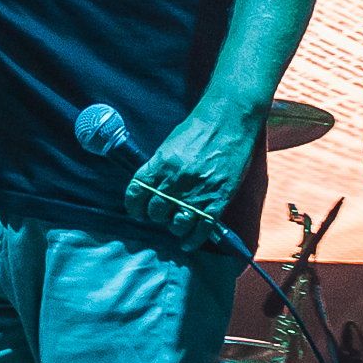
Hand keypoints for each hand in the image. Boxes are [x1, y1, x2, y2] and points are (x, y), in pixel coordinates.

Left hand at [123, 104, 260, 250]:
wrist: (229, 119)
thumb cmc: (200, 128)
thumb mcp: (170, 144)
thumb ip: (159, 166)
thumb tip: (151, 187)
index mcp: (160, 164)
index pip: (135, 193)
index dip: (134, 207)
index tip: (137, 212)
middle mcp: (175, 180)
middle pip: (156, 212)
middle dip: (157, 215)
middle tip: (163, 213)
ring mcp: (196, 192)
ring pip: (176, 224)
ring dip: (174, 227)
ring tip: (176, 224)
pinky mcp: (217, 200)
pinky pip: (202, 229)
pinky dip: (193, 240)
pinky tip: (188, 242)